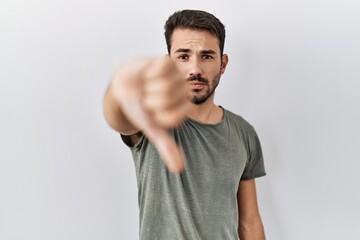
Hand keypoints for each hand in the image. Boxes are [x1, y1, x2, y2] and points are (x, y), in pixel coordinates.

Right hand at [111, 57, 188, 172]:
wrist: (125, 84)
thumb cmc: (138, 107)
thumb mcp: (151, 127)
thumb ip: (166, 146)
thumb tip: (179, 170)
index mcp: (181, 111)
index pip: (172, 118)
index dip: (155, 115)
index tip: (152, 112)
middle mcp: (183, 95)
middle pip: (166, 100)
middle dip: (149, 100)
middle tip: (148, 97)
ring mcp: (178, 77)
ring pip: (164, 85)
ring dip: (148, 86)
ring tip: (147, 85)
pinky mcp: (170, 62)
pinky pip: (161, 68)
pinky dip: (149, 72)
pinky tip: (149, 74)